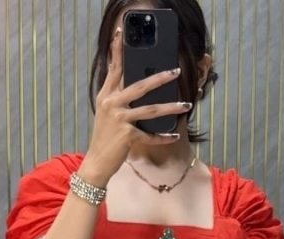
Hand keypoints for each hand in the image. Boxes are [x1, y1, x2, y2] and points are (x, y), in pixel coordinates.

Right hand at [80, 27, 190, 184]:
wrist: (97, 162)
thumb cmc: (104, 137)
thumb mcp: (106, 113)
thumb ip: (117, 96)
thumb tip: (137, 85)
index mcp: (106, 96)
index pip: (113, 68)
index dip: (117, 50)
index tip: (121, 32)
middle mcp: (112, 104)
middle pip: (140, 86)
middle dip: (160, 78)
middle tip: (176, 71)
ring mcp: (120, 120)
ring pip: (151, 110)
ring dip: (171, 107)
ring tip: (186, 105)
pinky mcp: (127, 136)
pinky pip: (150, 136)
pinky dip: (163, 137)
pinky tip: (174, 136)